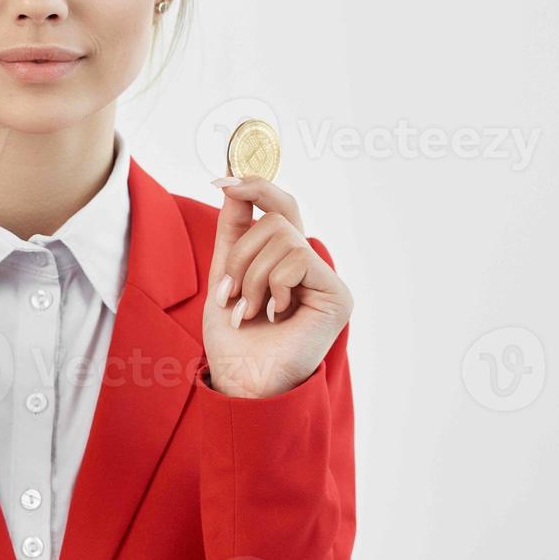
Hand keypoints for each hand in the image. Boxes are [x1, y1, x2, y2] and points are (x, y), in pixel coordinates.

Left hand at [202, 176, 352, 398]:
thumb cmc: (234, 338)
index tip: (220, 180)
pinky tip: (275, 315)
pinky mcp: (338, 295)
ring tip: (248, 311)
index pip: (278, 206)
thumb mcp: (225, 274)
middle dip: (240, 255)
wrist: (242, 380)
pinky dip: (274, 286)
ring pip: (282, 237)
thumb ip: (233, 231)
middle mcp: (308, 265)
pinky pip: (297, 259)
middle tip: (229, 293)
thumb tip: (232, 184)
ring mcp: (325, 279)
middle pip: (274, 219)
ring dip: (252, 277)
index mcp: (284, 258)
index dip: (255, 186)